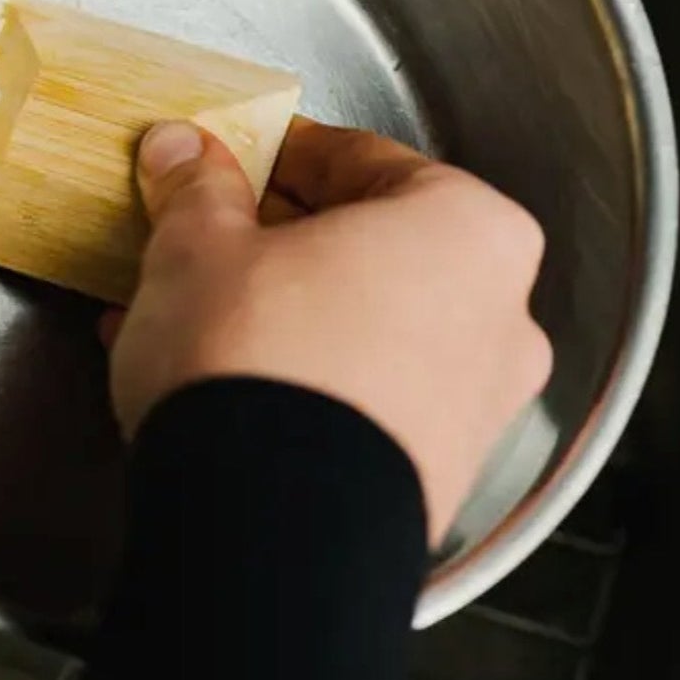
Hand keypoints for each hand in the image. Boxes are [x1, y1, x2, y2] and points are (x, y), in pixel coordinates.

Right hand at [108, 120, 551, 543]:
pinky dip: (296, 379)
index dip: (283, 155)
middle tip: (208, 240)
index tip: (236, 159)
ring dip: (279, 314)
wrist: (267, 525)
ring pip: (361, 330)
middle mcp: (496, 318)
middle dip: (278, 245)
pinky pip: (358, 400)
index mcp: (466, 230)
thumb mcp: (200, 245)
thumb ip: (196, 189)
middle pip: (371, 252)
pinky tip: (214, 383)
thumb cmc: (258, 363)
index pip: (364, 160)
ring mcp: (471, 409)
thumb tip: (183, 154)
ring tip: (189, 318)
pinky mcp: (431, 479)